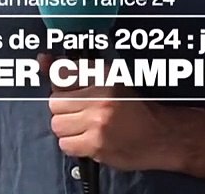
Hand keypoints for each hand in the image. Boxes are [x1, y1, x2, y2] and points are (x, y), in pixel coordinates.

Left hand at [39, 54, 185, 171]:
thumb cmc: (138, 110)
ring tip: (86, 128)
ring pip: (58, 125)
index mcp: (106, 76)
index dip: (60, 84)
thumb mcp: (113, 81)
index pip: (63, 74)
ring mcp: (98, 120)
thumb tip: (43, 60)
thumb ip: (75, 72)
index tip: (61, 83)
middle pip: (55, 103)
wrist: (161, 135)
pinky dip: (74, 145)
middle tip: (81, 113)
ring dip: (68, 129)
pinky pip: (66, 145)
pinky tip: (89, 140)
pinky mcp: (96, 144)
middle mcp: (101, 95)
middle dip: (64, 110)